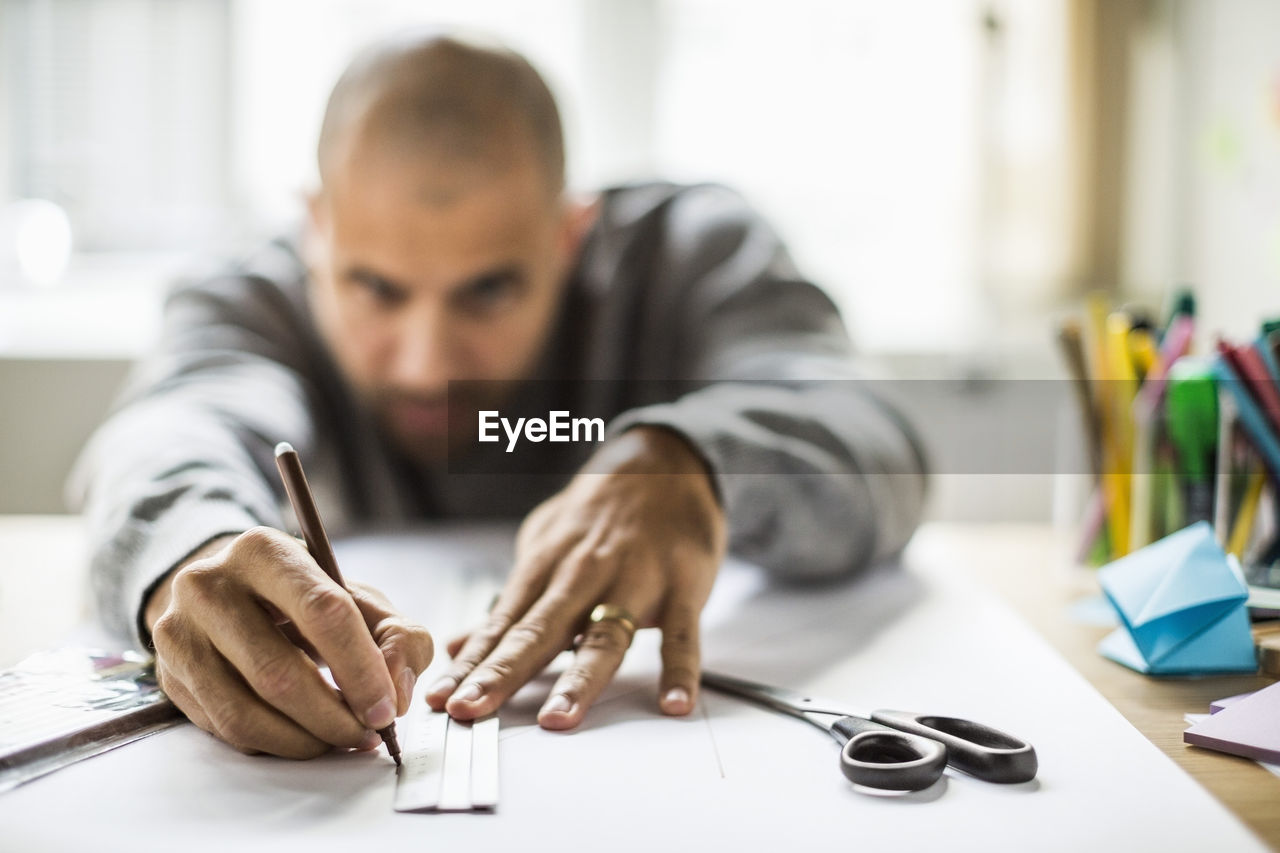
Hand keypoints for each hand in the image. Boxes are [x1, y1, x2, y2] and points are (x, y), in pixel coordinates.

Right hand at [144, 527, 433, 757]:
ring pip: (245, 711)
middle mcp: (209, 585)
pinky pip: (225, 728)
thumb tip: (395, 692)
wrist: (229, 593)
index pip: (322, 611)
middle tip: (366, 734)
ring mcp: (179, 632)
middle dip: (333, 716)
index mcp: (264, 550)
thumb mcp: (361, 600)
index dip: (360, 670)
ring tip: (340, 739)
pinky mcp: (169, 674)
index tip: (385, 709)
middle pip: (278, 672)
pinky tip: (303, 737)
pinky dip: (274, 744)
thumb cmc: (305, 598)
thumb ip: (399, 637)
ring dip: (304, 740)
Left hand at [426, 426, 725, 728]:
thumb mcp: (545, 545)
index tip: (439, 699)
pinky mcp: (684, 585)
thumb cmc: (599, 515)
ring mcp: (637, 578)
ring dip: (579, 679)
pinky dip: (680, 669)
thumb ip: (509, 602)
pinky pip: (683, 634)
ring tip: (556, 720)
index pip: (502, 623)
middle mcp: (585, 572)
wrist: (667, 463)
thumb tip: (458, 645)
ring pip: (605, 635)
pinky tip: (673, 704)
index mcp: (547, 565)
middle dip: (502, 673)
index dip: (470, 663)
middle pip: (539, 631)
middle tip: (469, 710)